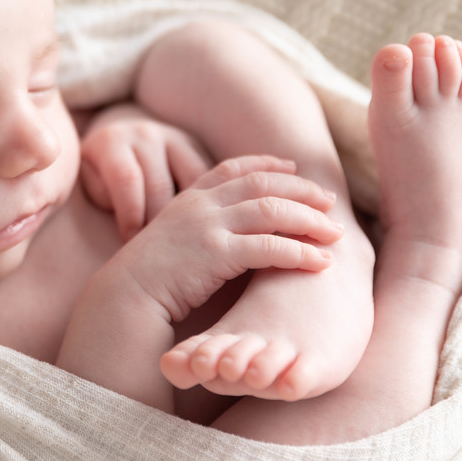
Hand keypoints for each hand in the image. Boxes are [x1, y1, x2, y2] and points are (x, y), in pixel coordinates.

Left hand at [80, 104, 212, 238]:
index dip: (130, 214)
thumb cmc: (100, 173)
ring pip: (191, 181)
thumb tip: (124, 211)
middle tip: (157, 249)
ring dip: (190, 215)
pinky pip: (212, 177)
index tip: (130, 239)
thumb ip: (101, 193)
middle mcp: (145, 136)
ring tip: (183, 241)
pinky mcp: (196, 148)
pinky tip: (205, 224)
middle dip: (158, 223)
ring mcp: (174, 139)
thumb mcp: (87, 178)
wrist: (119, 141)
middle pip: (159, 185)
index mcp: (113, 141)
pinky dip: (209, 201)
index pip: (126, 179)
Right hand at [109, 155, 341, 322]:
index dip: (267, 164)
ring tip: (335, 234)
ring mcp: (209, 226)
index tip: (294, 168)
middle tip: (330, 202)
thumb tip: (233, 233)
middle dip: (302, 190)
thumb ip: (200, 228)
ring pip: (273, 210)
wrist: (125, 297)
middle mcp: (201, 204)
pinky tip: (320, 263)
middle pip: (263, 184)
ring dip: (310, 220)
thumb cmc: (151, 278)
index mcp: (189, 197)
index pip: (234, 167)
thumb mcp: (172, 239)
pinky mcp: (217, 253)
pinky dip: (300, 252)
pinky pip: (270, 247)